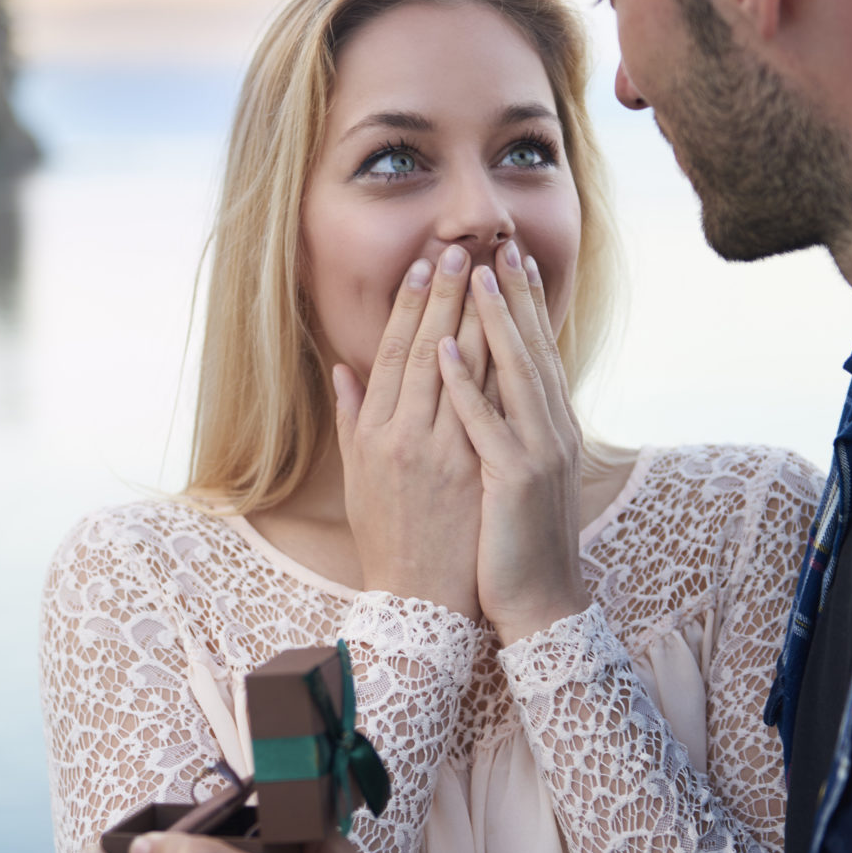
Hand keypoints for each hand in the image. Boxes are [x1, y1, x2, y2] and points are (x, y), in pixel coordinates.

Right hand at [332, 243, 491, 616]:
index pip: (392, 353)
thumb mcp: (358, 479)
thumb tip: (343, 371)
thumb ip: (352, 421)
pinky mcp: (475, 471)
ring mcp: (443, 452)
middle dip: (446, 297)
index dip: (409, 307)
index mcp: (374, 434)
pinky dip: (497, 367)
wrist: (422, 603)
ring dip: (478, 317)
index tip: (426, 267)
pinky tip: (508, 333)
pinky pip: (488, 407)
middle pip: (427, 349)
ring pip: (462, 371)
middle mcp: (404, 436)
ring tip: (493, 274)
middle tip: (463, 250)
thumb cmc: (389, 541)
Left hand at [435, 243, 587, 644]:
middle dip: (512, 295)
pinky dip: (464, 380)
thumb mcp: (508, 476)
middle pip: (530, 349)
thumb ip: (494, 428)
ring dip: (491, 319)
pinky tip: (446, 345)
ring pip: (512, 372)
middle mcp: (550, 431)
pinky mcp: (513, 478)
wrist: (539, 603)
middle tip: (497, 244)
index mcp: (547, 429)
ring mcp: (536, 451)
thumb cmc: (512, 542)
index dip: (521, 306)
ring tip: (470, 275)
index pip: (533, 354)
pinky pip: (483, 420)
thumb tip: (482, 399)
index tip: (506, 261)